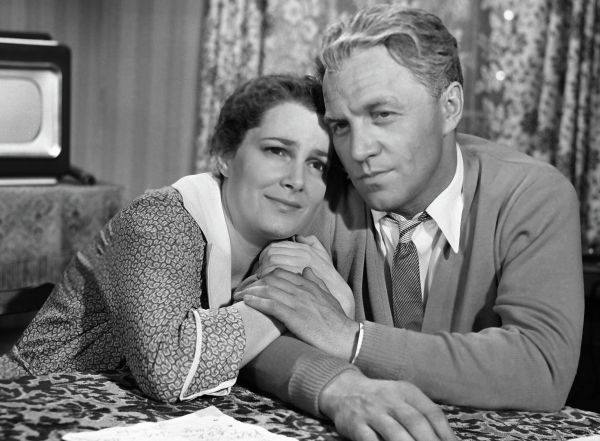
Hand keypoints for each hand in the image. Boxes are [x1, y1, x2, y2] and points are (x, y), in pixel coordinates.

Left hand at [233, 267, 358, 360]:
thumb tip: (306, 270)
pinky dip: (257, 301)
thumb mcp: (329, 297)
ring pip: (269, 289)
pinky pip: (271, 304)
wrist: (346, 338)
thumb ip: (317, 282)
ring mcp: (298, 302)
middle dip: (253, 282)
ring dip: (250, 291)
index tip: (253, 283)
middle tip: (240, 290)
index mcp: (310, 284)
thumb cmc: (337, 322)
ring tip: (238, 296)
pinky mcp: (295, 316)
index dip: (264, 276)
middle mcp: (303, 290)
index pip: (281, 273)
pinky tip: (247, 302)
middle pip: (271, 278)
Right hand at [319, 370, 455, 440]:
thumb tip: (448, 439)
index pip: (432, 412)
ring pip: (395, 433)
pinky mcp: (355, 425)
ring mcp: (372, 412)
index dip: (446, 434)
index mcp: (406, 391)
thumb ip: (423, 415)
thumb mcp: (403, 397)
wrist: (344, 390)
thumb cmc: (382, 399)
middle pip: (416, 422)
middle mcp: (390, 399)